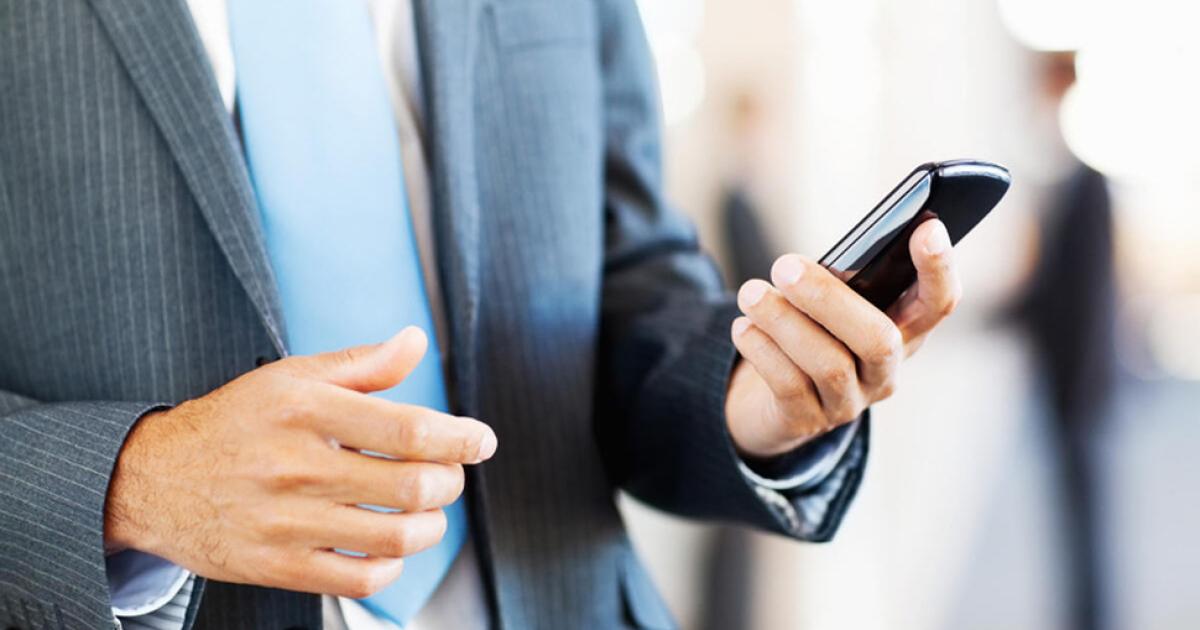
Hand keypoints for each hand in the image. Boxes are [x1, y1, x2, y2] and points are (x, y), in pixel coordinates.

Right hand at [103, 327, 496, 597]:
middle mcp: (298, 466)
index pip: (409, 430)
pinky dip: (391, 566)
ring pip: (394, 537)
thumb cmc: (234, 422)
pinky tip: (389, 545)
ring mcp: (286, 521)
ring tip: (428, 512)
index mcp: (307, 411)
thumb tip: (416, 342)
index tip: (480, 441)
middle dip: (449, 481)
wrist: (154, 478)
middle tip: (449, 475)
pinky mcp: (276, 566)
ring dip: (431, 526)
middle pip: (412, 486)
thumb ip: (362, 364)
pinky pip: (358, 579)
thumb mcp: (291, 376)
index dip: (460, 438)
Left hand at [725, 219, 960, 457]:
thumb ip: (839, 283)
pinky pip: (789, 385)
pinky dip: (763, 349)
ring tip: (750, 294)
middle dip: (828, 299)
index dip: (939, 269)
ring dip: (783, 321)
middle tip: (784, 266)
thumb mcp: (831, 304)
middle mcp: (885, 371)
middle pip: (878, 340)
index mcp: (903, 332)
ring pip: (828, 364)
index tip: (927, 229)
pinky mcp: (807, 420)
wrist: (774, 398)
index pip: (938, 303)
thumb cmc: (812, 331)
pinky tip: (743, 327)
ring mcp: (849, 401)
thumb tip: (809, 265)